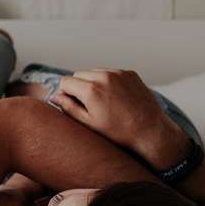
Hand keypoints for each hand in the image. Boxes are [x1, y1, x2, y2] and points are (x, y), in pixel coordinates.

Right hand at [49, 69, 188, 168]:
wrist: (150, 132)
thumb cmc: (118, 133)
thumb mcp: (89, 124)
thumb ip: (68, 108)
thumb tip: (53, 97)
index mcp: (91, 90)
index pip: (65, 81)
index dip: (65, 94)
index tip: (71, 105)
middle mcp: (104, 76)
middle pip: (78, 74)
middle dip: (78, 87)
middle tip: (86, 105)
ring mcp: (119, 73)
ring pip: (94, 72)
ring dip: (93, 83)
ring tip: (102, 103)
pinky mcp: (130, 73)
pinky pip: (111, 73)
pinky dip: (108, 81)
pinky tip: (115, 98)